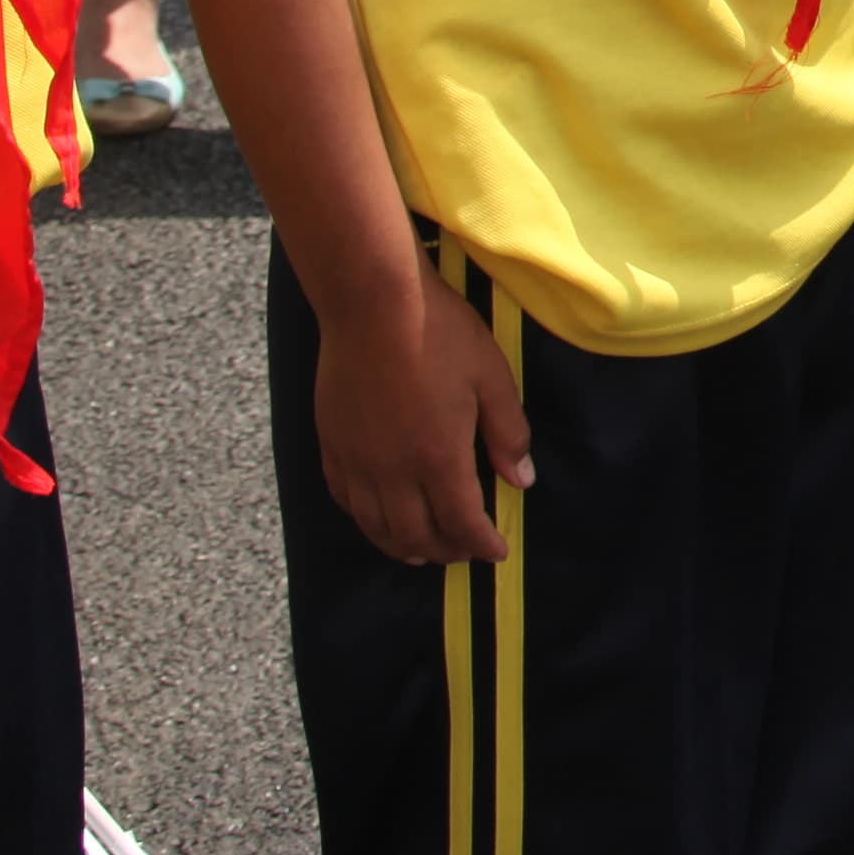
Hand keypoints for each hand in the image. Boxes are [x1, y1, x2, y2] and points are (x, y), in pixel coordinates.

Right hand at [312, 272, 530, 565]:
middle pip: (417, 536)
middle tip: (463, 551)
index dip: (482, 545)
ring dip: (403, 546)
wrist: (372, 302)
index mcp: (439, 458)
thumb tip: (522, 481)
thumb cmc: (439, 333)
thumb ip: (508, 433)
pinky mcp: (331, 443)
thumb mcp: (491, 377)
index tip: (497, 552)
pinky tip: (377, 516)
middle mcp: (394, 471)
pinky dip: (366, 519)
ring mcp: (357, 460)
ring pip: (376, 526)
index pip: (462, 523)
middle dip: (446, 552)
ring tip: (421, 550)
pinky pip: (345, 499)